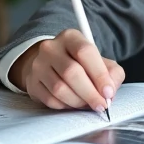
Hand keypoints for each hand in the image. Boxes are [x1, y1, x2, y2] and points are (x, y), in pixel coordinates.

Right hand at [11, 29, 125, 112]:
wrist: (51, 65)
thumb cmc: (80, 64)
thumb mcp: (100, 61)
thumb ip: (112, 73)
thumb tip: (109, 91)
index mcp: (70, 37)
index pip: (85, 52)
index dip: (99, 74)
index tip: (108, 92)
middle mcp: (51, 48)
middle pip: (71, 72)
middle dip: (90, 93)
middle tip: (101, 105)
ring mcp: (38, 65)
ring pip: (60, 89)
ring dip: (78, 102)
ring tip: (87, 104)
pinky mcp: (32, 83)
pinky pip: (50, 100)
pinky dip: (66, 106)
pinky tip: (73, 103)